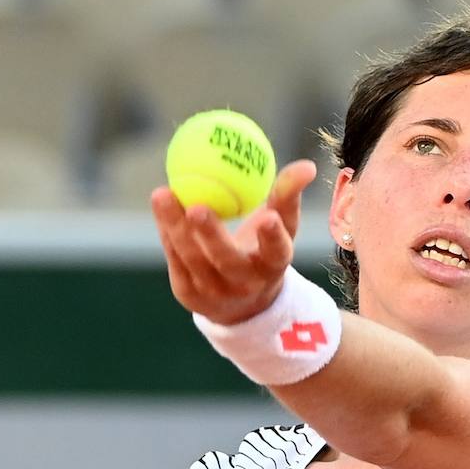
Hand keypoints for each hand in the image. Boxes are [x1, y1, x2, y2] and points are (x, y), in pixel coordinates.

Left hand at [151, 159, 316, 325]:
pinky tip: (162, 205)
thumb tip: (307, 166)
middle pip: (227, 260)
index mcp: (272, 267)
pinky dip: (167, 232)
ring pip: (193, 259)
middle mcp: (244, 285)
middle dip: (212, 235)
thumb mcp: (280, 227)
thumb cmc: (261, 251)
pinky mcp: (189, 296)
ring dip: (175, 227)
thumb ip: (287, 196)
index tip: (269, 217)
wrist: (239, 302)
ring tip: (162, 194)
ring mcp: (214, 294)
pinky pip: (176, 259)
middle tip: (197, 206)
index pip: (277, 253)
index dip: (273, 237)